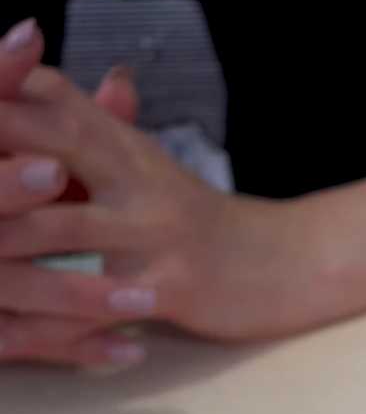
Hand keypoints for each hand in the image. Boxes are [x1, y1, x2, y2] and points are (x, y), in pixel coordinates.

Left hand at [0, 18, 323, 368]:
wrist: (289, 264)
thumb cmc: (199, 222)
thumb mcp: (142, 166)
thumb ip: (89, 128)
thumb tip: (49, 77)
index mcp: (120, 144)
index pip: (45, 98)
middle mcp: (135, 176)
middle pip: (44, 145)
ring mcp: (153, 231)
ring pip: (58, 228)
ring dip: (4, 239)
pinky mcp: (172, 284)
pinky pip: (98, 308)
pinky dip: (51, 328)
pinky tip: (10, 336)